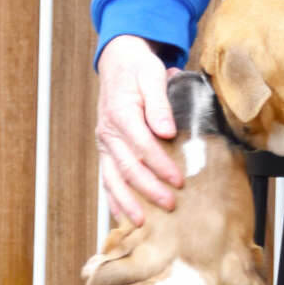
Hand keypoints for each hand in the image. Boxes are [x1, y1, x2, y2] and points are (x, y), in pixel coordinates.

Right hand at [95, 35, 183, 226]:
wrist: (119, 62)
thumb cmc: (138, 69)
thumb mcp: (152, 76)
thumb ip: (159, 104)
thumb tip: (167, 131)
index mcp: (121, 113)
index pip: (142, 145)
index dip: (161, 165)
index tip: (179, 180)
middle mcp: (108, 132)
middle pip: (127, 167)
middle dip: (148, 189)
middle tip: (169, 205)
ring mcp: (104, 143)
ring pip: (112, 178)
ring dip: (126, 202)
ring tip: (140, 223)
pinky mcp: (106, 150)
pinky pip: (106, 178)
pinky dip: (113, 199)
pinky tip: (122, 217)